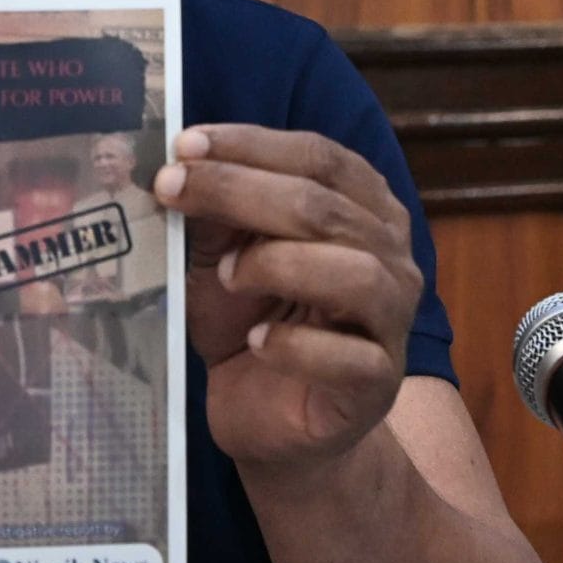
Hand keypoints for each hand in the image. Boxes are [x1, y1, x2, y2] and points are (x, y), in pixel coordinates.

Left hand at [153, 125, 421, 468]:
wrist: (270, 418)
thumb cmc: (252, 321)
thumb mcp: (222, 256)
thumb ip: (214, 214)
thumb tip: (180, 166)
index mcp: (362, 209)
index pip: (318, 157)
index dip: (251, 145)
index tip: (185, 144)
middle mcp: (391, 257)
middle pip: (326, 208)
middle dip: (239, 191)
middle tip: (172, 189)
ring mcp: (390, 322)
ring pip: (356, 272)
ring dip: (278, 265)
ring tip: (226, 276)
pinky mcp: (377, 385)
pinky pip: (348, 357)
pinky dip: (296, 346)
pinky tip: (256, 342)